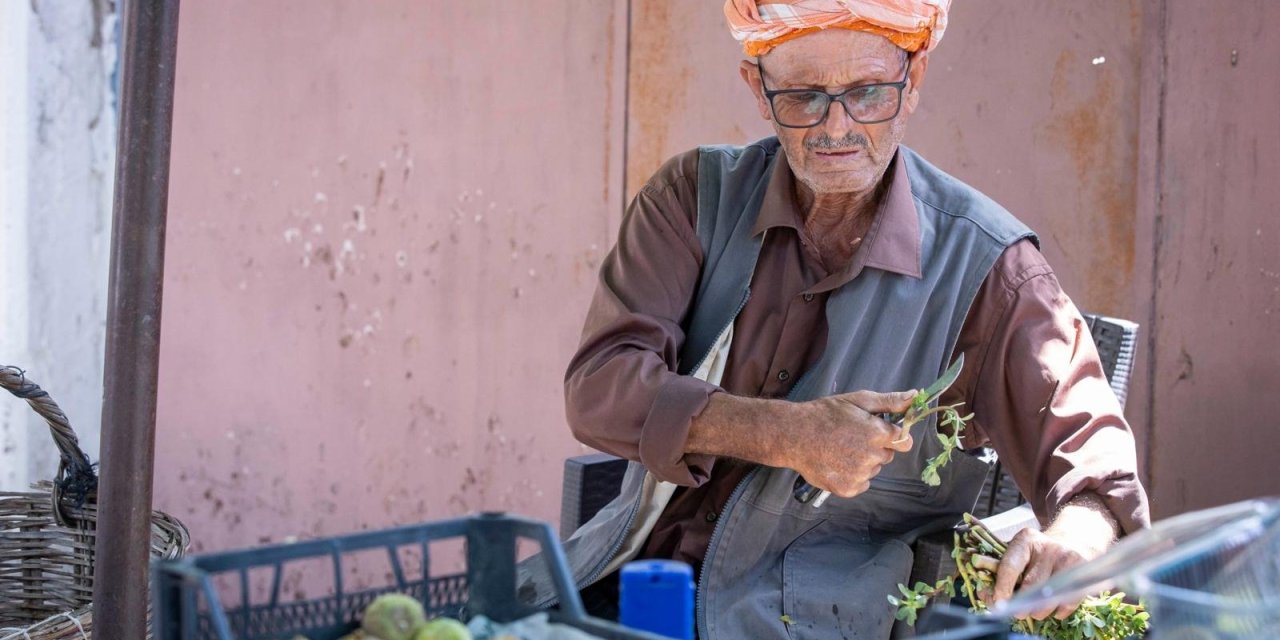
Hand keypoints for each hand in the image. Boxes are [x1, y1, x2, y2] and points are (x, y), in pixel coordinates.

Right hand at [786, 390, 916, 497]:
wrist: (793, 435)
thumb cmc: (824, 414)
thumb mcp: (857, 400)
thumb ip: (889, 401)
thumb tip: (915, 396)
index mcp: (877, 433)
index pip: (904, 440)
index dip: (893, 434)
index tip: (880, 431)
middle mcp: (871, 457)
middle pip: (887, 455)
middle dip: (875, 447)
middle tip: (852, 437)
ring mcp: (859, 475)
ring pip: (873, 469)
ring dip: (863, 462)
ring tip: (840, 449)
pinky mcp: (848, 489)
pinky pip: (862, 483)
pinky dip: (853, 476)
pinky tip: (837, 463)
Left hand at [986, 494, 1118, 618]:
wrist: (1075, 539)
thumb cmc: (1040, 551)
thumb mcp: (1020, 552)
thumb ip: (1000, 571)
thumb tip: (985, 595)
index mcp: (1025, 540)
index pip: (1010, 566)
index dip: (1002, 588)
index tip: (998, 602)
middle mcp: (1047, 547)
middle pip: (1031, 585)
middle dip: (1021, 604)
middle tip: (1017, 613)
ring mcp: (1067, 558)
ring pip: (1051, 595)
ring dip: (1040, 610)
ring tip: (1035, 612)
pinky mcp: (1083, 570)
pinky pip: (1070, 599)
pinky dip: (1060, 610)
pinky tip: (1055, 610)